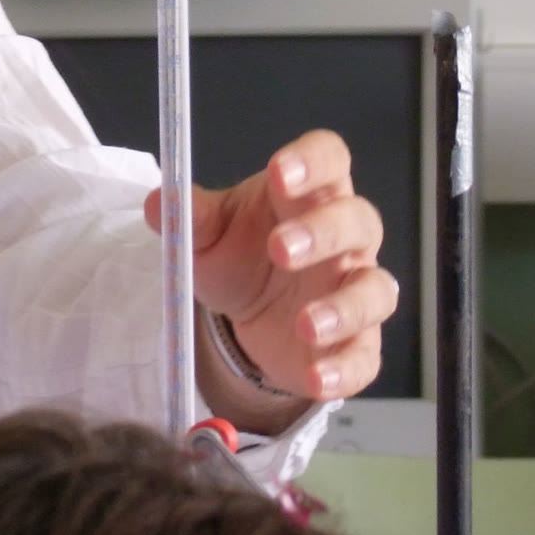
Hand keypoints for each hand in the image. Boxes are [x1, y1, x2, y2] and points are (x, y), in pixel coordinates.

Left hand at [143, 129, 395, 417]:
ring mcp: (355, 290)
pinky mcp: (357, 344)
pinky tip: (317, 376)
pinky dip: (344, 369)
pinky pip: (365, 356)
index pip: (329, 158)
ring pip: (375, 289)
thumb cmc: (239, 256)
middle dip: (323, 232)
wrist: (247, 316)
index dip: (312, 160)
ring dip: (344, 306)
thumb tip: (159, 202)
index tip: (279, 172)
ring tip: (305, 324)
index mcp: (308, 194)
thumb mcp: (207, 234)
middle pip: (357, 220)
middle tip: (279, 249)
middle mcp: (344, 238)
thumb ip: (190, 216)